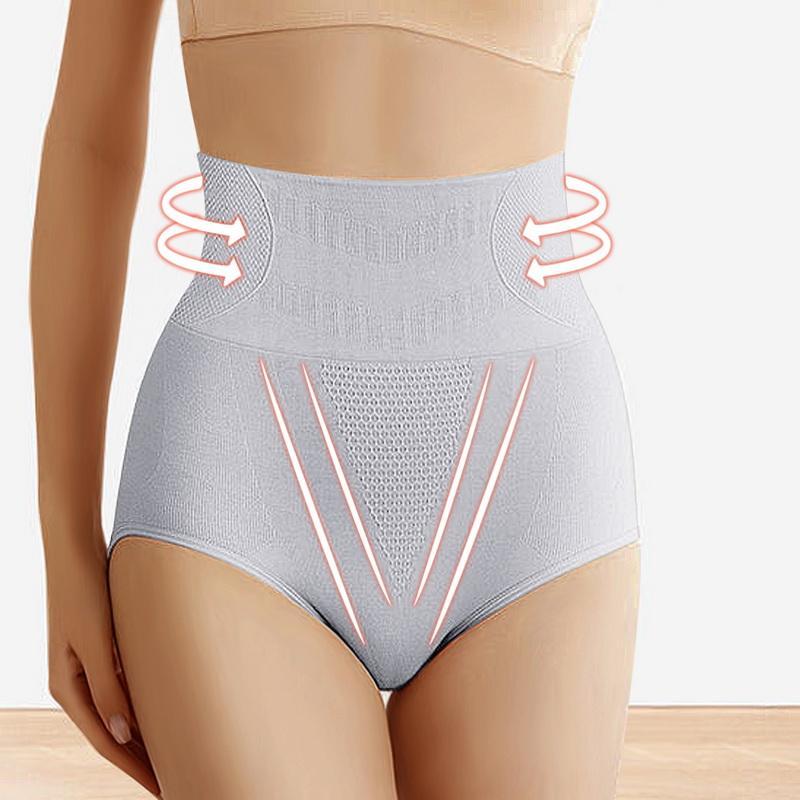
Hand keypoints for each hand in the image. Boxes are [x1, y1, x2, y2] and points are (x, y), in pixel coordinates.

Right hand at [44, 531, 159, 796]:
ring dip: (144, 732)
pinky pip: (124, 686)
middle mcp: (76, 682)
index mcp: (68, 687)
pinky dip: (143, 703)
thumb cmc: (84, 590)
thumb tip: (122, 734)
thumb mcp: (97, 640)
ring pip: (119, 710)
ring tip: (176, 751)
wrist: (76, 547)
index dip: (134, 767)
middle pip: (112, 731)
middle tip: (176, 777)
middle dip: (141, 757)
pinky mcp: (102, 647)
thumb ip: (109, 686)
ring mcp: (88, 665)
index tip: (164, 787)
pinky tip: (165, 709)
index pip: (106, 741)